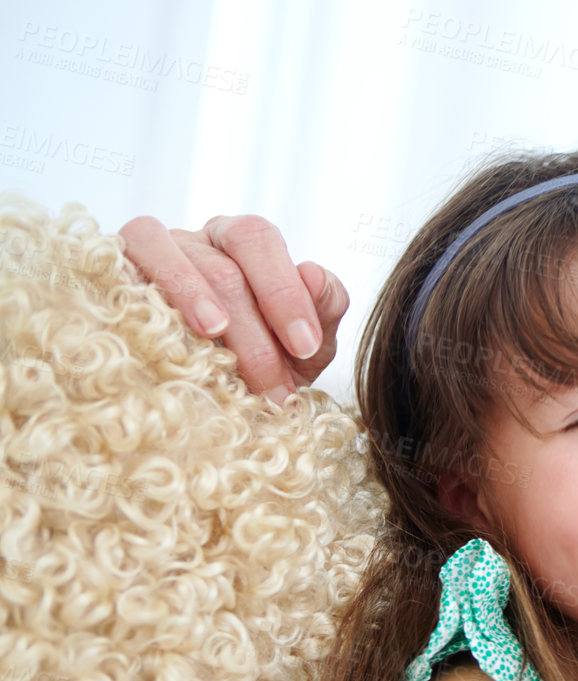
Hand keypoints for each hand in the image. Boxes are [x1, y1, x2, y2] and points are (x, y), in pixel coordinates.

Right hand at [117, 214, 348, 404]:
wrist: (215, 399)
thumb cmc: (267, 361)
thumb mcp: (307, 345)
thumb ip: (324, 310)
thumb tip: (315, 274)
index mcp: (244, 244)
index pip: (260, 241)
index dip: (283, 290)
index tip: (305, 347)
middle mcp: (197, 242)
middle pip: (220, 265)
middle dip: (252, 330)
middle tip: (273, 387)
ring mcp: (148, 255)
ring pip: (162, 252)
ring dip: (191, 294)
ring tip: (215, 335)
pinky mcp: (109, 275)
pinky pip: (113, 268)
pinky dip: (134, 293)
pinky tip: (156, 333)